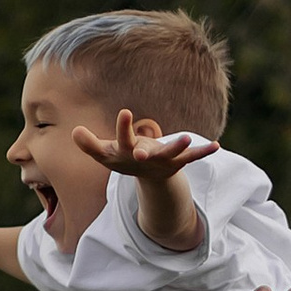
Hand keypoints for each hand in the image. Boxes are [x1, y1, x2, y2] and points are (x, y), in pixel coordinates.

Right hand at [70, 109, 218, 182]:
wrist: (147, 178)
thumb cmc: (123, 160)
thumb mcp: (104, 154)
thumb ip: (89, 144)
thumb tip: (74, 133)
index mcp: (127, 153)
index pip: (123, 140)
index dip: (123, 128)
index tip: (125, 112)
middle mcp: (146, 159)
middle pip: (144, 155)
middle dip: (144, 152)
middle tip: (142, 151)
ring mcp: (163, 161)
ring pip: (171, 155)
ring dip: (177, 147)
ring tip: (185, 137)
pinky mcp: (178, 161)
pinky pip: (193, 157)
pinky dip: (203, 151)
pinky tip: (216, 146)